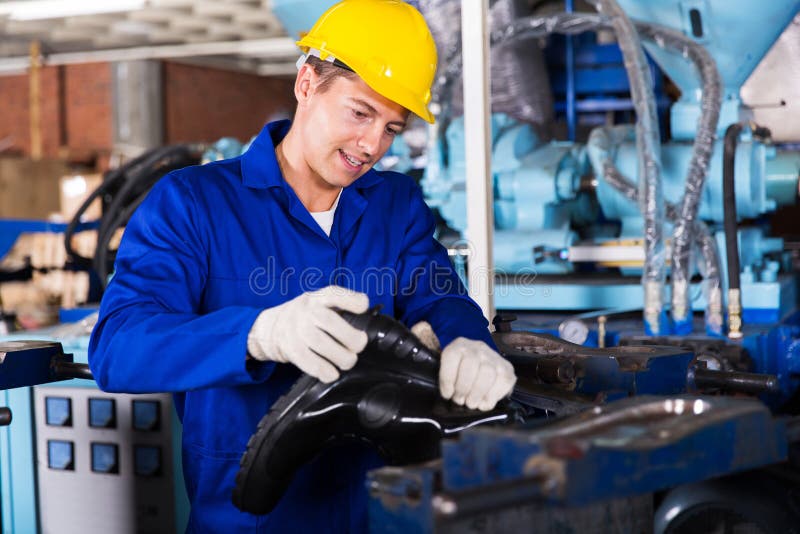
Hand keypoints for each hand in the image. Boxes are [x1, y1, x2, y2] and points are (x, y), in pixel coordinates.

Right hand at [247, 286, 368, 382]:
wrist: (271, 327)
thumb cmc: (305, 316)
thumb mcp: (319, 303)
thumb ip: (340, 308)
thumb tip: (367, 321)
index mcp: (318, 298)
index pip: (334, 294)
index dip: (350, 299)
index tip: (363, 306)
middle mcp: (306, 311)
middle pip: (329, 322)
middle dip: (351, 337)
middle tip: (358, 346)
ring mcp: (296, 330)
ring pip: (321, 344)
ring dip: (340, 357)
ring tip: (348, 361)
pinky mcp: (291, 349)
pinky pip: (309, 361)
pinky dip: (324, 370)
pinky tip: (332, 373)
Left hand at [439, 337, 515, 410]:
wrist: (481, 368)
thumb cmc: (461, 373)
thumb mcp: (449, 371)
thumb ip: (446, 380)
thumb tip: (449, 394)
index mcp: (459, 345)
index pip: (452, 355)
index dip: (447, 378)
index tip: (447, 394)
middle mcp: (478, 348)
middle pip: (471, 365)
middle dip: (463, 388)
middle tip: (460, 400)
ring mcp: (494, 357)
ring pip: (488, 373)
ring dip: (478, 393)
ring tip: (471, 403)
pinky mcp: (507, 368)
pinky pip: (504, 382)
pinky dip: (493, 396)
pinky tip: (484, 401)